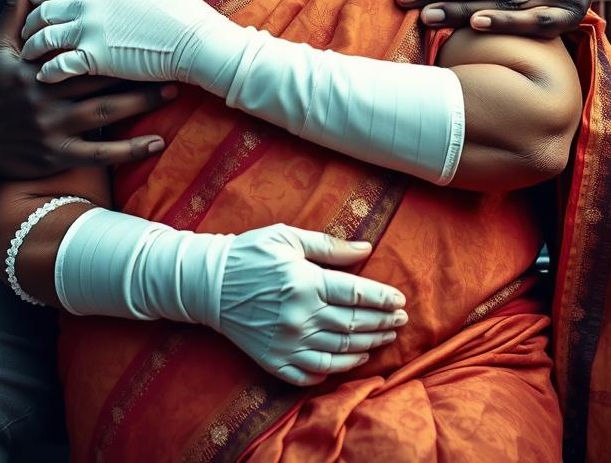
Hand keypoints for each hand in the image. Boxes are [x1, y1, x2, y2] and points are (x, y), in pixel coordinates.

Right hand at [0, 0, 169, 183]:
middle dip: (136, 69)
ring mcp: (53, 128)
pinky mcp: (59, 156)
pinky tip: (157, 142)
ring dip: (141, 104)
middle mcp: (45, 96)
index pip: (79, 47)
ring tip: (173, 91)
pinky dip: (130, 151)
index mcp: (34, 66)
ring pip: (105, 114)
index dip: (111, 37)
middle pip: (99, 79)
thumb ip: (17, 4)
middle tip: (171, 57)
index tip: (144, 26)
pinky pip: (101, 155)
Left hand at [21, 0, 241, 83]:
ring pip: (44, 38)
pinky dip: (47, 71)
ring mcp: (89, 31)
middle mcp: (88, 3)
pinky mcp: (94, 59)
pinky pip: (57, 65)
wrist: (198, 42)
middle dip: (32, 23)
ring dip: (33, 47)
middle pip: (44, 12)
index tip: (37, 4)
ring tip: (29, 57)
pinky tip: (44, 77)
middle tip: (27, 33)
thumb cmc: (184, 11)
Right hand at [217, 224, 407, 385]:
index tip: (401, 300)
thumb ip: (328, 246)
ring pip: (340, 350)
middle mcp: (299, 317)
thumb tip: (366, 248)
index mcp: (304, 282)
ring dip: (368, 345)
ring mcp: (287, 343)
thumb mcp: (287, 237)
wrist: (209, 284)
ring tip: (385, 338)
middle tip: (401, 320)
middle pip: (353, 324)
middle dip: (383, 322)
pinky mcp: (275, 361)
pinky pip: (314, 372)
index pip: (356, 294)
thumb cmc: (250, 253)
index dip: (382, 298)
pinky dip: (338, 368)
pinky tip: (353, 359)